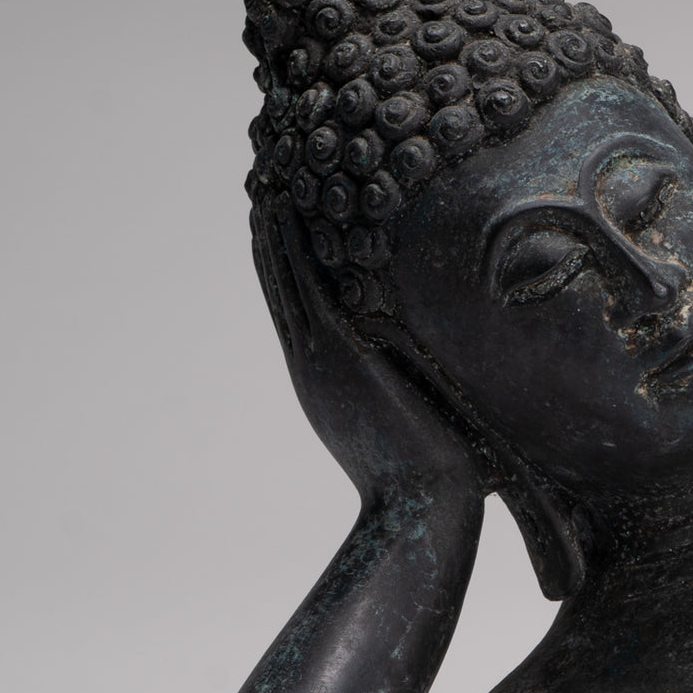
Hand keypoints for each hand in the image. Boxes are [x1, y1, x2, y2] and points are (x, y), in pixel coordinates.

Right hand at [253, 199, 482, 500]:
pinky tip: (286, 211)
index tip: (277, 225)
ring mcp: (323, 356)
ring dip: (276, 232)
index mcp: (326, 378)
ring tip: (267, 187)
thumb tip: (424, 371)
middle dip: (272, 240)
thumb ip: (405, 390)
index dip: (284, 265)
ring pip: (288, 279)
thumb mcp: (411, 421)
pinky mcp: (341, 351)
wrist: (423, 504)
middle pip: (282, 287)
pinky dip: (294, 248)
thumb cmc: (432, 475)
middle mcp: (314, 363)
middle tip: (261, 191)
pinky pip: (309, 286)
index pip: (297, 308)